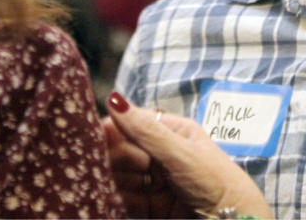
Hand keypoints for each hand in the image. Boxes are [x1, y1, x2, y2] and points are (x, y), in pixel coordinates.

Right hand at [106, 92, 273, 219]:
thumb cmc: (216, 181)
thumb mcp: (180, 153)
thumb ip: (146, 131)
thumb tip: (116, 100)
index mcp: (173, 132)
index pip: (133, 124)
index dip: (112, 128)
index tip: (90, 134)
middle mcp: (162, 155)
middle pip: (123, 151)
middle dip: (108, 156)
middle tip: (89, 160)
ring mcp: (156, 181)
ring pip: (121, 176)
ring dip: (108, 178)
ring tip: (95, 180)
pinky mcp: (151, 206)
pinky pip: (125, 199)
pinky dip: (114, 198)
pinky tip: (103, 196)